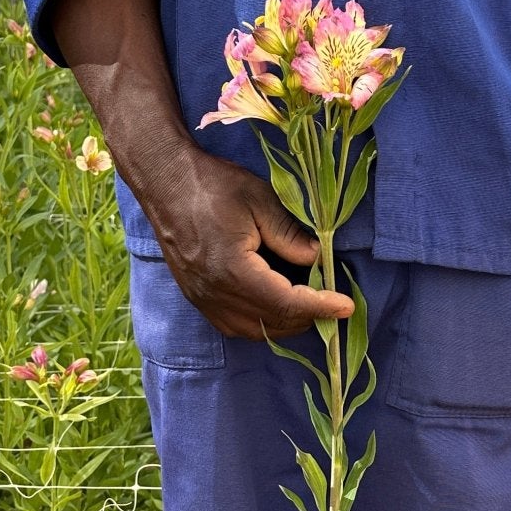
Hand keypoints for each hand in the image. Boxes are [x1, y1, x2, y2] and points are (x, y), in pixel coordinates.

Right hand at [140, 139, 353, 340]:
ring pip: (252, 330)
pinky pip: (233, 325)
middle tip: (331, 303)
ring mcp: (202, 298)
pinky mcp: (195, 296)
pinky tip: (273, 306)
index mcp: (233, 271)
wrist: (164, 180)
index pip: (286, 303)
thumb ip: (290, 234)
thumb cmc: (212, 184)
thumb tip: (318, 259)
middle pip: (271, 323)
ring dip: (283, 324)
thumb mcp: (259, 200)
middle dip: (306, 318)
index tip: (346, 306)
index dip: (320, 307)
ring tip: (307, 306)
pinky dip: (259, 323)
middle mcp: (215, 294)